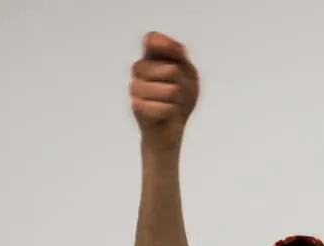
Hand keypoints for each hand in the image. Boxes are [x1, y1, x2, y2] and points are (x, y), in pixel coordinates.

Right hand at [130, 32, 198, 148]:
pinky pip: (165, 107)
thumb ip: (182, 60)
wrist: (169, 128)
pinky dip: (172, 112)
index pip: (152, 38)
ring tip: (172, 103)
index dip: (166, 44)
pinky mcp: (136, 105)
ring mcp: (135, 86)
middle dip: (184, 85)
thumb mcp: (188, 76)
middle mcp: (139, 69)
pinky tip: (167, 112)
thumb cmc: (179, 99)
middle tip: (179, 93)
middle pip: (172, 70)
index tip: (181, 53)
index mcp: (152, 58)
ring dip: (178, 100)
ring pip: (170, 90)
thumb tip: (179, 49)